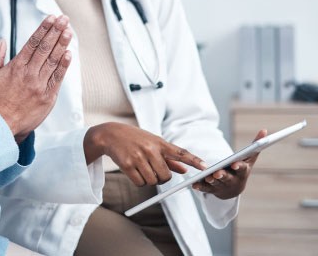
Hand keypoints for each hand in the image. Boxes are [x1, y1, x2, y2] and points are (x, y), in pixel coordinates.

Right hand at [0, 15, 71, 143]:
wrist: (0, 125)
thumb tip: (3, 40)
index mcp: (16, 66)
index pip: (32, 43)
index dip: (43, 29)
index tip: (51, 18)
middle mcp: (29, 74)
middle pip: (45, 48)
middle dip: (55, 31)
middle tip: (64, 19)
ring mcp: (39, 85)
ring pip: (53, 61)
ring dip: (62, 44)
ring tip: (69, 31)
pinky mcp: (47, 98)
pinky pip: (57, 79)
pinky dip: (64, 66)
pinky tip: (69, 54)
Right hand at [84, 122, 207, 186]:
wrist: (111, 134)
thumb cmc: (136, 139)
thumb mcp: (153, 143)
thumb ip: (169, 158)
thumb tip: (184, 170)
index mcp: (160, 143)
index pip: (181, 152)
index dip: (194, 160)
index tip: (206, 167)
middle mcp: (150, 149)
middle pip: (165, 176)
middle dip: (162, 178)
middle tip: (155, 172)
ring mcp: (138, 157)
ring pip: (152, 181)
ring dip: (149, 180)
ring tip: (142, 168)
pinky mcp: (127, 165)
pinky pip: (140, 183)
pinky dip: (139, 181)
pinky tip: (134, 171)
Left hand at [192, 128, 266, 199]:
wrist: (234, 188)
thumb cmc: (242, 168)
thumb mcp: (249, 158)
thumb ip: (255, 145)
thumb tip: (264, 130)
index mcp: (242, 172)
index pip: (242, 169)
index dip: (238, 167)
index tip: (234, 164)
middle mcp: (233, 180)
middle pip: (228, 178)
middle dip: (223, 175)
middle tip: (217, 173)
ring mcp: (222, 185)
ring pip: (217, 183)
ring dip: (212, 181)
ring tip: (207, 177)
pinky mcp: (212, 189)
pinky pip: (206, 189)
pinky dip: (200, 187)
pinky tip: (194, 185)